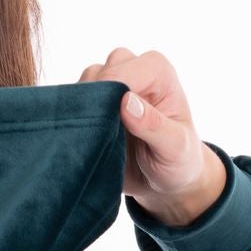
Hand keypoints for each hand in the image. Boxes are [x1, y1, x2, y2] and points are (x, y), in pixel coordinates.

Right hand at [78, 47, 226, 226]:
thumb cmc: (178, 161)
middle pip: (96, 76)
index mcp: (157, 70)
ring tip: (99, 142)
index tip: (107, 130)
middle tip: (102, 139)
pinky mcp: (94, 103)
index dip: (107, 99)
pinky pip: (72, 106)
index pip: (119, 73)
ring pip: (81, 88)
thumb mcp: (175, 148)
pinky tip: (87, 142)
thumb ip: (154, 125)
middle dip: (94, 107)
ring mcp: (111, 84)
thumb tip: (126, 102)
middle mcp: (132, 69)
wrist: (164, 182)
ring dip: (84, 116)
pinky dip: (75, 123)